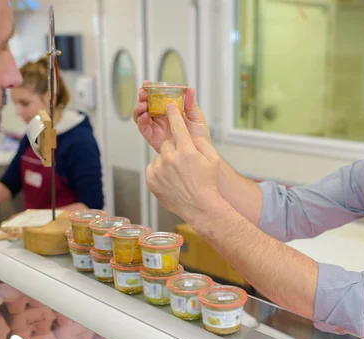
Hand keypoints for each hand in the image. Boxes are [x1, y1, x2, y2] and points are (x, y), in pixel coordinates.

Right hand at [133, 83, 210, 152]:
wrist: (200, 154)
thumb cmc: (200, 137)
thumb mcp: (196, 118)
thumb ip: (191, 105)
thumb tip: (190, 90)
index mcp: (170, 111)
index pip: (157, 98)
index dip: (150, 90)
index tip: (148, 83)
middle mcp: (161, 118)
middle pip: (146, 105)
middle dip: (142, 97)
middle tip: (143, 93)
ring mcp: (156, 128)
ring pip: (141, 115)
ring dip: (139, 108)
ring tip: (144, 105)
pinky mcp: (153, 138)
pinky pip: (143, 129)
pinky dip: (141, 121)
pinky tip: (145, 116)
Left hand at [145, 103, 223, 223]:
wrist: (200, 207)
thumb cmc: (208, 184)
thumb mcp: (212, 159)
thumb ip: (200, 142)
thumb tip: (188, 130)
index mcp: (187, 150)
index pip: (177, 125)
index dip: (173, 113)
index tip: (169, 106)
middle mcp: (170, 158)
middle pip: (168, 143)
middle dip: (175, 148)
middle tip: (184, 161)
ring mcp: (159, 169)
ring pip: (160, 156)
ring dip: (167, 161)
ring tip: (179, 175)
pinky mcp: (151, 179)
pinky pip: (153, 168)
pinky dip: (159, 171)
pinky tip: (171, 180)